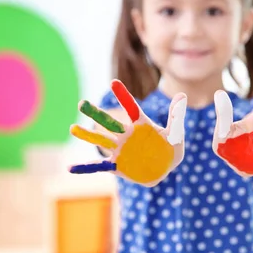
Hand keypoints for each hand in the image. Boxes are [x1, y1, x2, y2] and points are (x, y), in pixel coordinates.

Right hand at [69, 79, 186, 186]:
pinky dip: (85, 168)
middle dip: (96, 113)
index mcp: (140, 125)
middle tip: (81, 103)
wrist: (166, 169)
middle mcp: (126, 135)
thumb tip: (182, 95)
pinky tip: (70, 168)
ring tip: (72, 128)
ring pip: (100, 140)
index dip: (123, 96)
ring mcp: (120, 150)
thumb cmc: (171, 149)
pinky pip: (99, 167)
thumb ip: (176, 116)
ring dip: (87, 135)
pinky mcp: (117, 166)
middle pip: (109, 122)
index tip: (114, 82)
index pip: (131, 107)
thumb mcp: (176, 134)